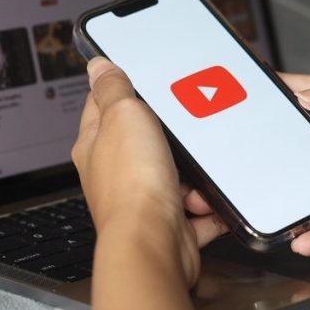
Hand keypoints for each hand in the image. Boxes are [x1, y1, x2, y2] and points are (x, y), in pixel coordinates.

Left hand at [71, 57, 226, 287]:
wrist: (154, 245)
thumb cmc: (132, 186)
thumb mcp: (123, 115)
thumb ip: (114, 88)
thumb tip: (98, 65)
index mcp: (97, 144)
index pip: (104, 105)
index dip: (125, 89)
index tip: (145, 80)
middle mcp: (117, 174)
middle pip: (149, 139)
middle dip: (176, 136)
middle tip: (185, 130)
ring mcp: (144, 199)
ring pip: (180, 173)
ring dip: (196, 173)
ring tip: (193, 174)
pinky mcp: (171, 222)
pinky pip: (200, 208)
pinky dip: (210, 205)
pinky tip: (211, 200)